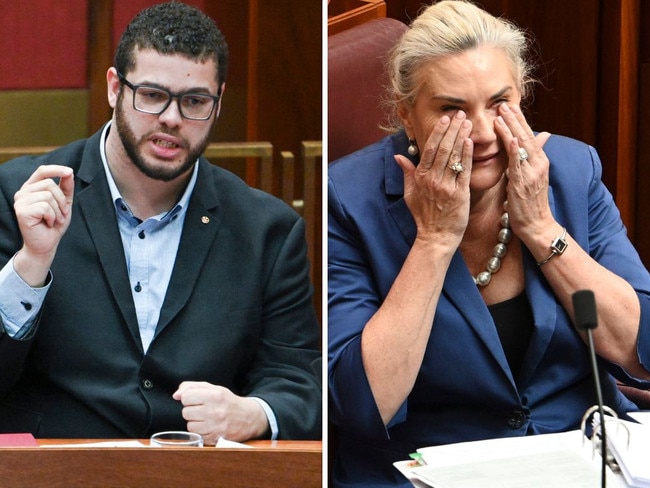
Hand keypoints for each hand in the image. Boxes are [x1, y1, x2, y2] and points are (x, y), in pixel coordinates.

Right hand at [13, 165, 73, 285]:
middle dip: (61, 200)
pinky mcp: (21, 211)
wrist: (47, 243)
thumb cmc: (54, 223)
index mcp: (32, 188)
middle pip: (49, 184)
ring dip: (58, 210)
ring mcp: (20, 201)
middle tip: (61, 214)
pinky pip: (45, 207)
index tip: (70, 171)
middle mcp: (23, 192)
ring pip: (48, 195)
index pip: (42, 171)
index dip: (56, 169)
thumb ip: (66, 188)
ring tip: (54, 220)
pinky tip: (48, 223)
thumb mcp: (64, 203)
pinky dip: (52, 216)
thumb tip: (69, 172)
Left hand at [173, 381, 269, 444]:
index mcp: (214, 395)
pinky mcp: (215, 439)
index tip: (196, 400)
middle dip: (192, 411)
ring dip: (195, 423)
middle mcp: (214, 411)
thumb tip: (176, 395)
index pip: (186, 397)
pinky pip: (197, 435)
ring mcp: (215, 427)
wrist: (248, 418)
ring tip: (206, 419)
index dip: (189, 398)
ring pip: (190, 426)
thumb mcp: (214, 388)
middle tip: (203, 410)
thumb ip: (193, 387)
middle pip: (186, 412)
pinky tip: (209, 427)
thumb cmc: (228, 401)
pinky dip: (201, 432)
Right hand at [394, 111, 472, 245]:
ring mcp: (445, 186)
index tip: (445, 119)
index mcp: (420, 177)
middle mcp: (432, 179)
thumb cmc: (424, 216)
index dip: (438, 132)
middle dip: (452, 129)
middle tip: (460, 114)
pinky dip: (466, 155)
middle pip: (442, 148)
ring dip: (461, 137)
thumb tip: (398, 156)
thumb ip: (406, 173)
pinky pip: (463, 170)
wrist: (436, 237)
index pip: (429, 149)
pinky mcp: (459, 194)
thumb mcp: (410, 194)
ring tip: (468, 122)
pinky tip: (471, 142)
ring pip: (453, 156)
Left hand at [494, 103, 553, 237]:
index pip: (528, 136)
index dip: (519, 120)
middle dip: (515, 119)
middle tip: (503, 103)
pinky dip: (516, 151)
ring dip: (512, 129)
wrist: (536, 225)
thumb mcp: (531, 177)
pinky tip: (511, 139)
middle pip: (526, 136)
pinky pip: (519, 165)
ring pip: (522, 147)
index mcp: (539, 162)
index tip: (509, 106)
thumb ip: (529, 158)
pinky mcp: (523, 184)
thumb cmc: (529, 203)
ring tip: (501, 114)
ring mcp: (532, 174)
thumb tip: (537, 140)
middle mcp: (538, 164)